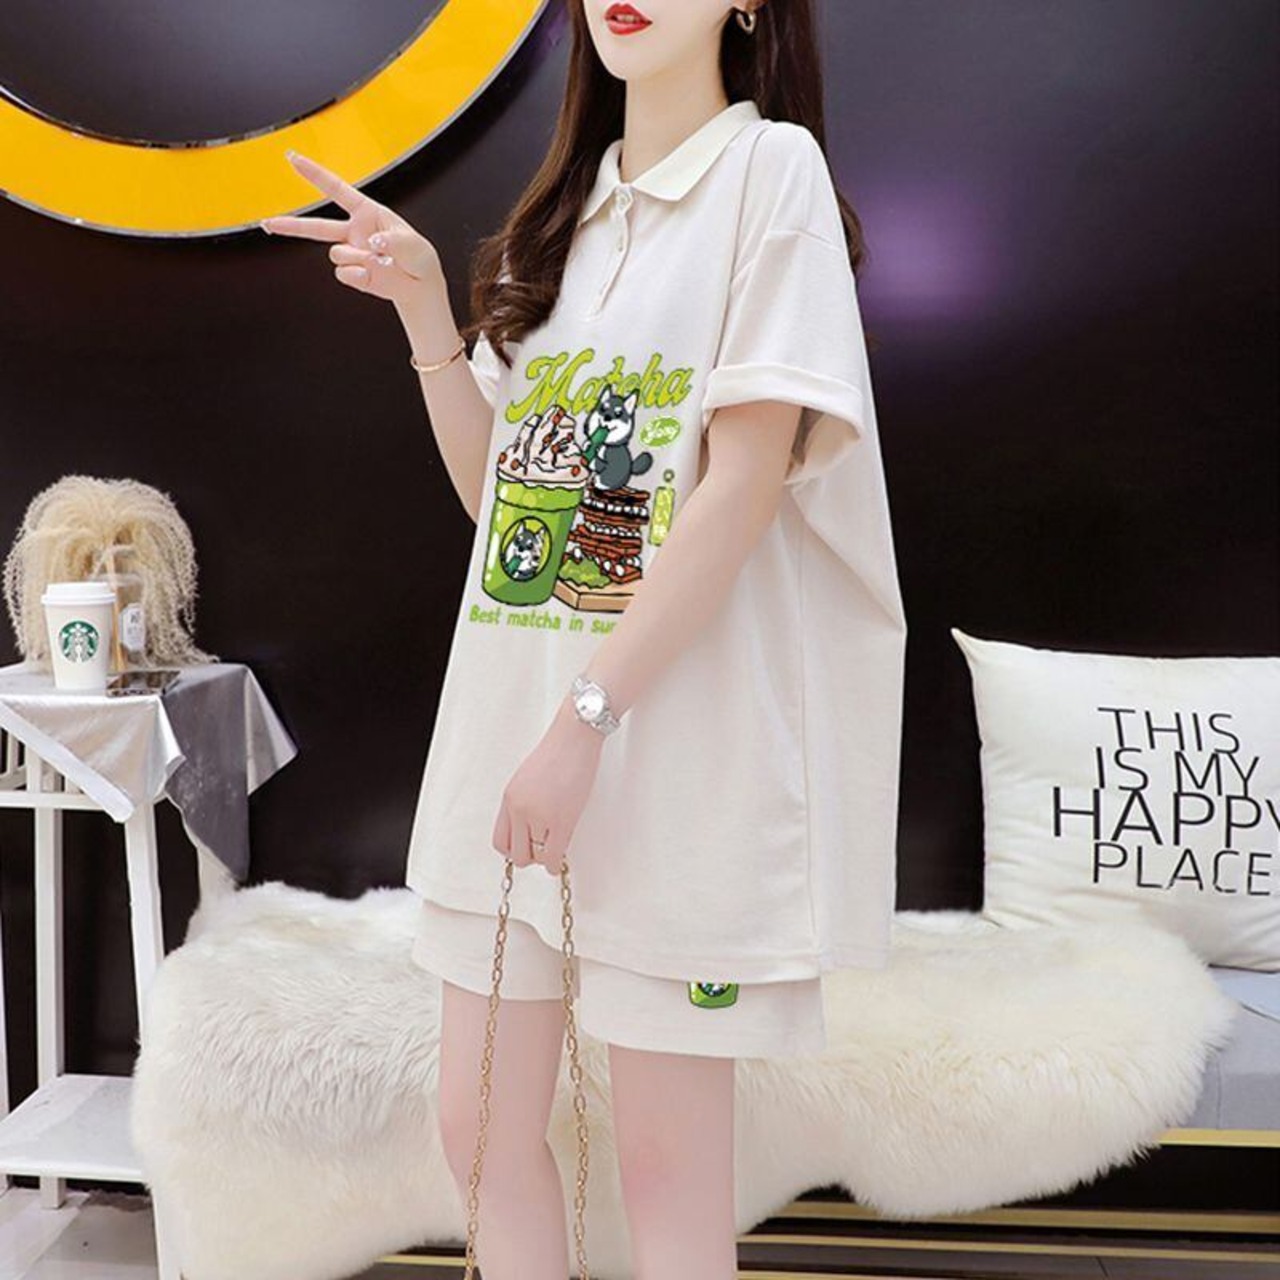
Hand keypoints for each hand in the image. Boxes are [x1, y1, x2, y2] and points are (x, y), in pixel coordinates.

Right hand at [260, 150, 443, 309]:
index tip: (292, 158)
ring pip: (337, 254)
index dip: (314, 174)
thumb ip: (393, 241)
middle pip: (316, 227)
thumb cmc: (418, 257)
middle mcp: (355, 232)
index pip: (337, 189)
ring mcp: (352, 254)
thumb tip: (372, 245)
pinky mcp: (352, 274)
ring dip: (359, 259)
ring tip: (382, 263)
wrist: (420, 287)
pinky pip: (345, 274)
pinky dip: (360, 276)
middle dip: (290, 225)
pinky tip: (375, 276)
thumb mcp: (412, 243)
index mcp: (368, 212)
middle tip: (268, 223)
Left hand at [491, 705, 604, 876]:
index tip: (528, 847)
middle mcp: (519, 809)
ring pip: (535, 856)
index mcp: (509, 798)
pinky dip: (556, 864)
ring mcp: (539, 815)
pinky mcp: (561, 819)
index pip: (500, 840)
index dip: (514, 849)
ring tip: (556, 847)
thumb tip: (529, 829)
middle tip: (544, 848)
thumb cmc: (558, 751)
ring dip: (546, 857)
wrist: (574, 737)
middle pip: (516, 854)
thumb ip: (524, 803)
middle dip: (530, 857)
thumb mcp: (528, 778)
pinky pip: (553, 855)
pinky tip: (561, 861)